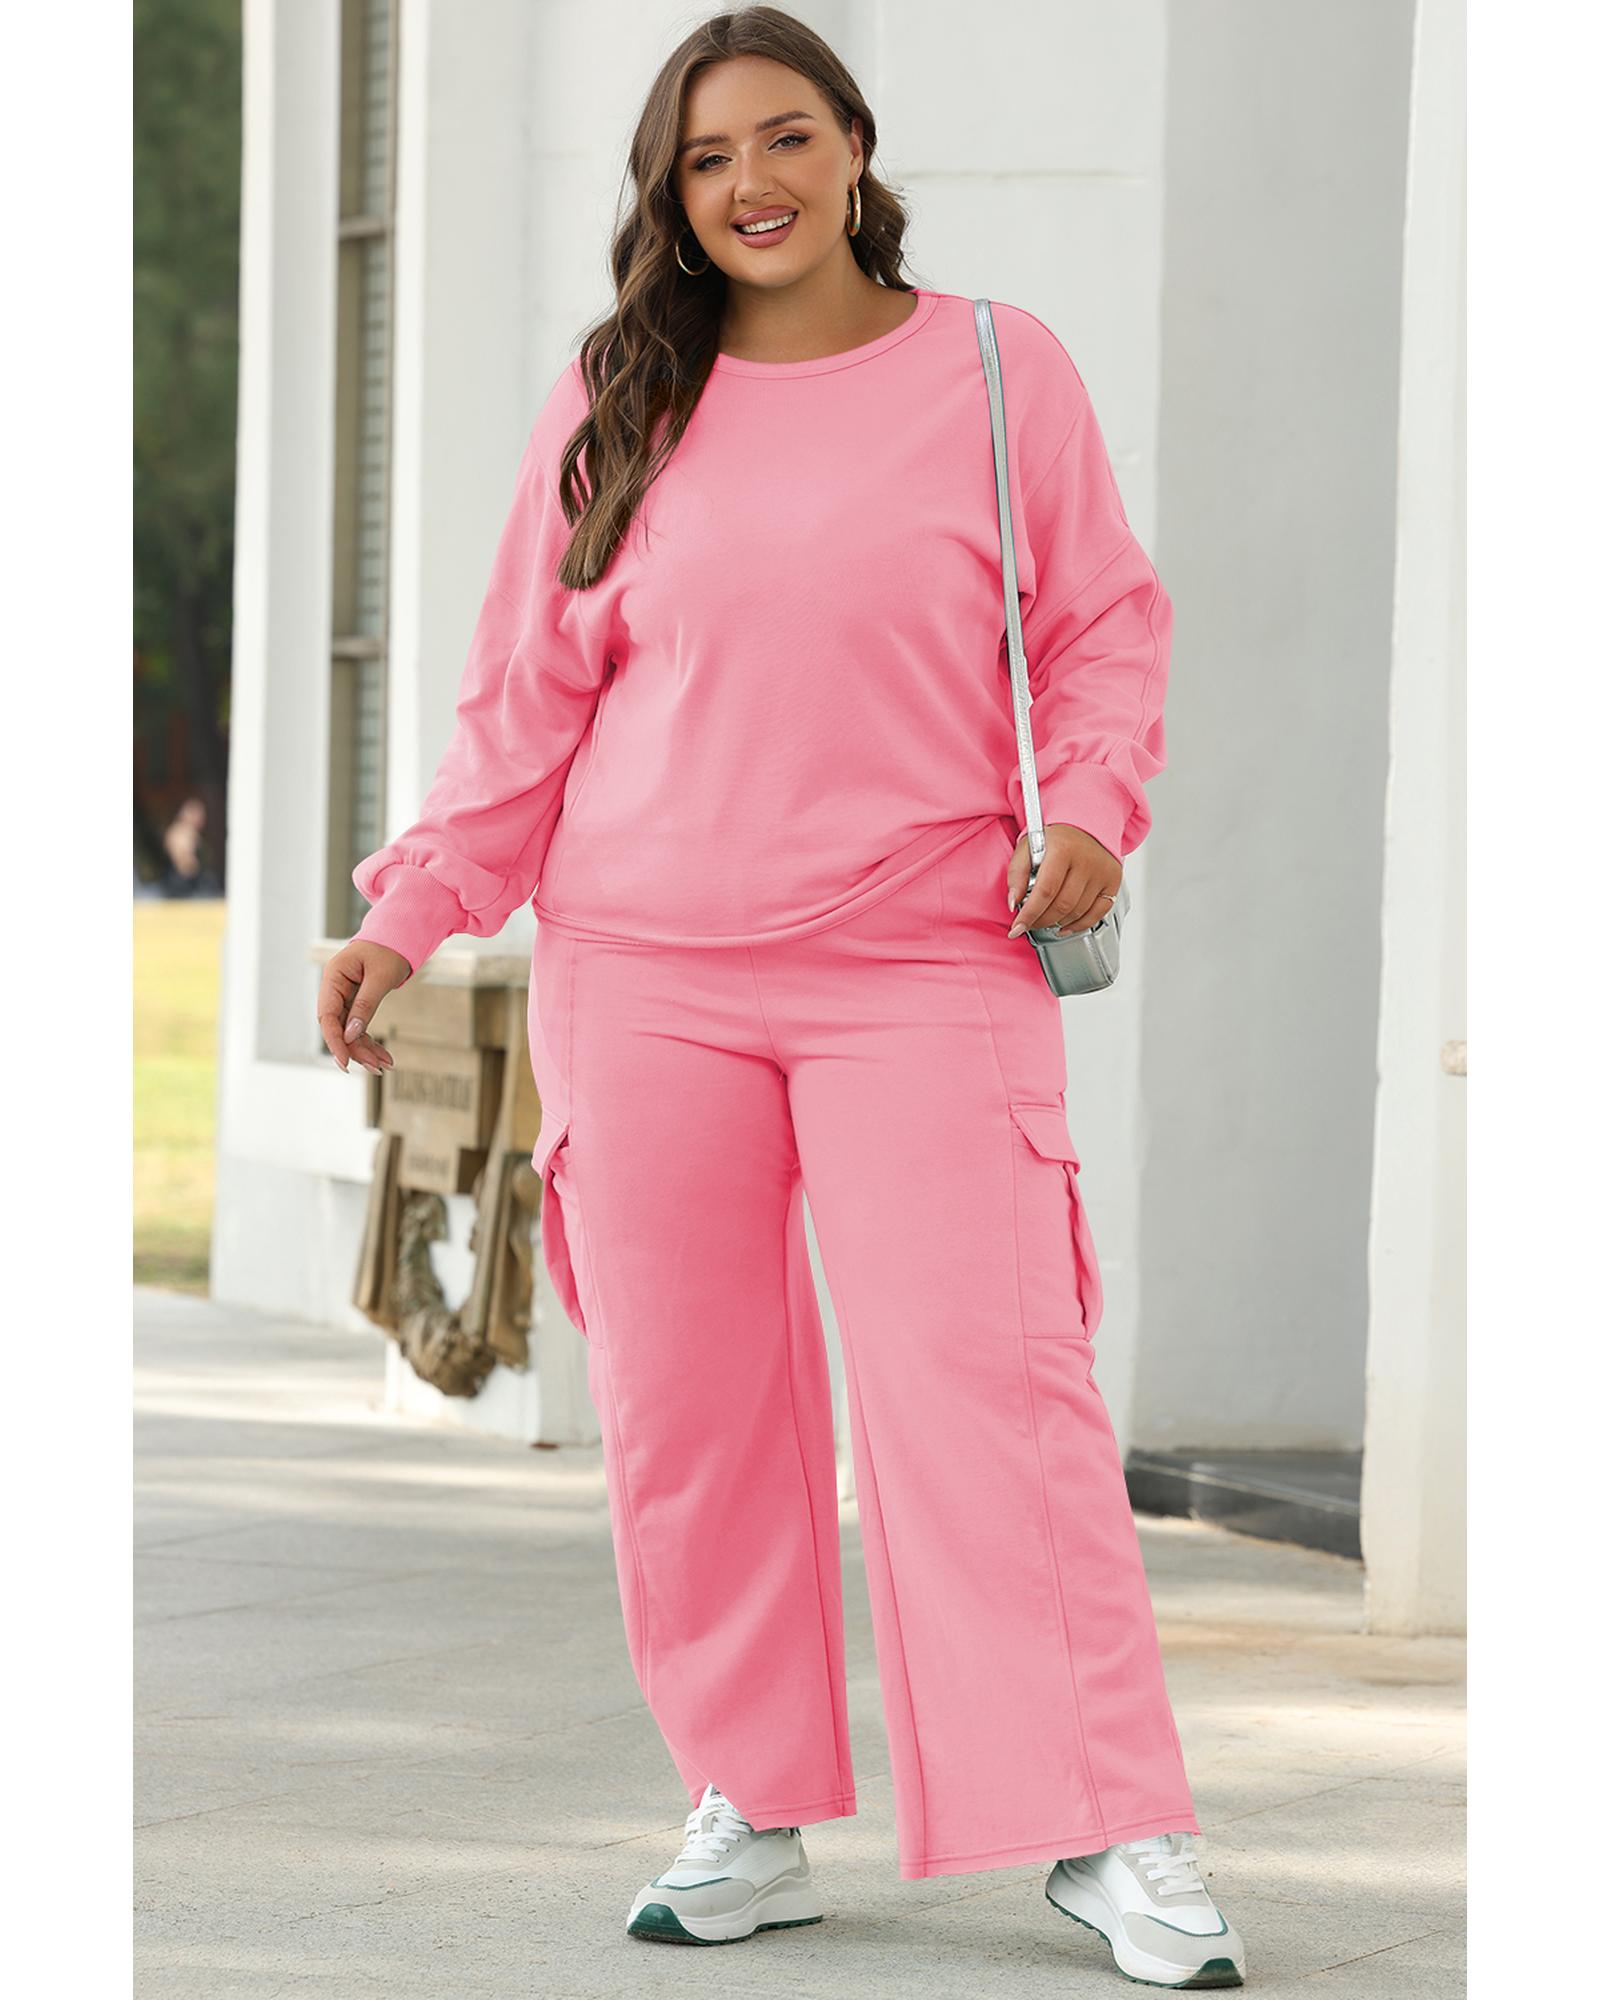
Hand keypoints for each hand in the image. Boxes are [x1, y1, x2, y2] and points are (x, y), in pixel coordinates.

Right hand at [316, 941, 408, 1073]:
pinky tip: (383, 1056)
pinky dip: (369, 1041)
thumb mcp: (380, 976)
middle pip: (337, 1026)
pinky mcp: (355, 1002)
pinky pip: (358, 1026)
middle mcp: (335, 987)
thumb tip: (351, 1034)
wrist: (399, 935)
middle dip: (355, 1048)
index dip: (334, 1040)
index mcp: (334, 976)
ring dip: (364, 1049)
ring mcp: (344, 996)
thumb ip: (365, 1004)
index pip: (327, 1015)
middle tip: (375, 1067)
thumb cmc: (389, 949)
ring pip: (348, 1030)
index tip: (345, 1061)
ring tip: (384, 1065)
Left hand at [1006, 824, 1121, 938]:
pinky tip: (1064, 926)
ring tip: (1044, 919)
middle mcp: (1087, 860)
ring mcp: (1102, 872)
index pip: (1045, 891)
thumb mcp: (1027, 848)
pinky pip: (1097, 914)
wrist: (1084, 826)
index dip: (1029, 914)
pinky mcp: (1112, 882)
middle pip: (1062, 905)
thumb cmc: (1055, 839)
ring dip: (1057, 922)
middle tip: (1029, 923)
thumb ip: (1016, 875)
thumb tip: (1013, 902)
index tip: (1017, 928)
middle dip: (1040, 920)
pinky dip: (1078, 925)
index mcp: (1063, 849)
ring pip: (1077, 912)